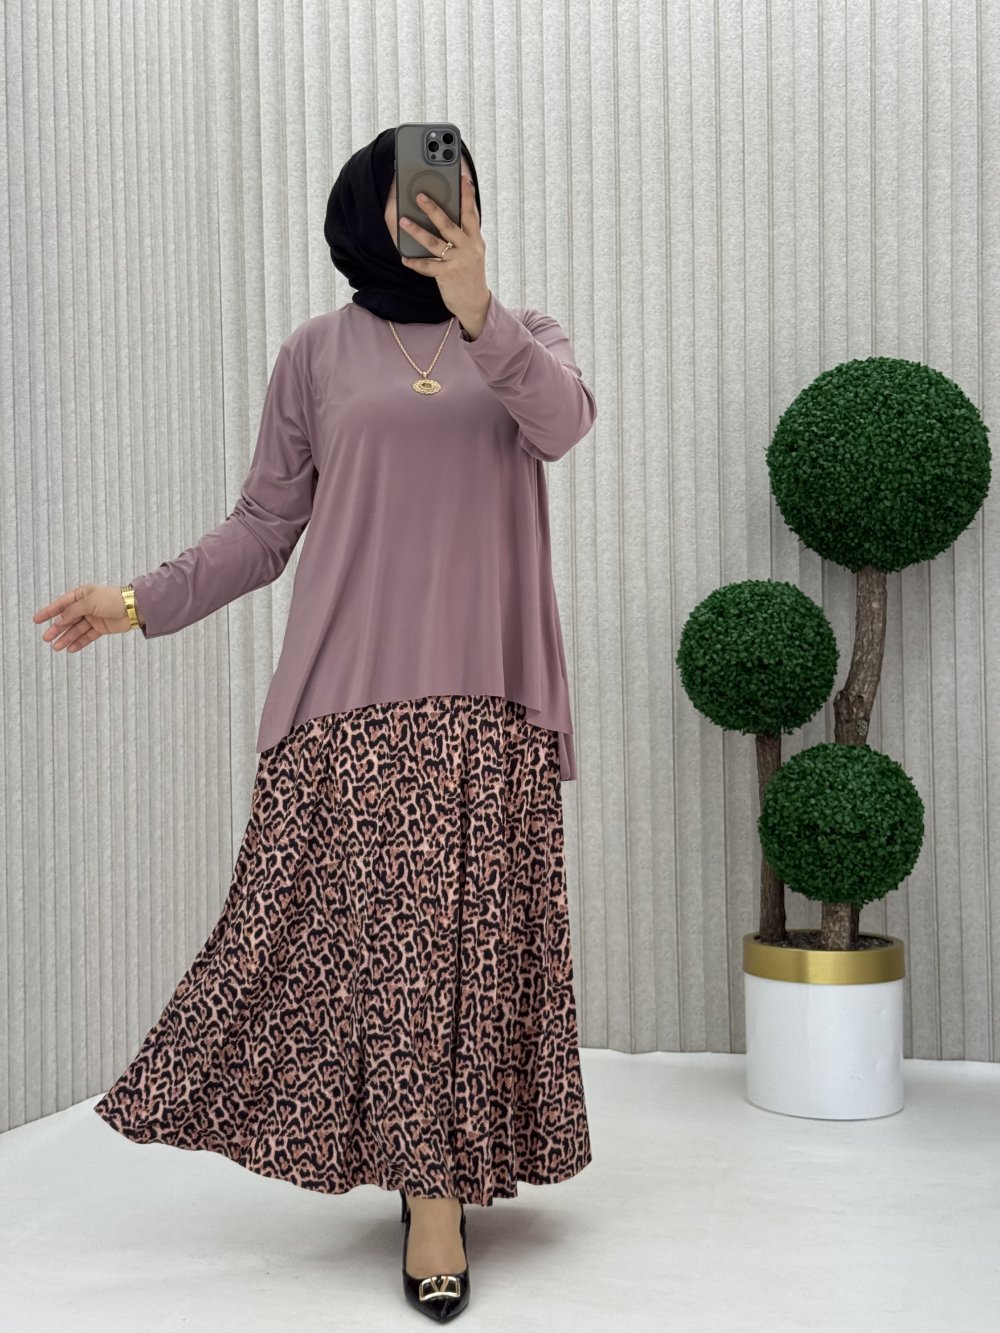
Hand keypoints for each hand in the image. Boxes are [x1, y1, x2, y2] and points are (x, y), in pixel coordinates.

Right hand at [32, 583, 136, 651]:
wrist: (135, 607)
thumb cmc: (112, 599)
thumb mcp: (89, 602)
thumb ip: (73, 611)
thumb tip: (60, 620)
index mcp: (81, 595)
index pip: (61, 604)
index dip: (48, 612)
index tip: (36, 620)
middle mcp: (85, 606)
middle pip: (67, 619)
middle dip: (56, 629)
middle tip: (46, 638)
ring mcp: (93, 618)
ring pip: (76, 630)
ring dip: (66, 638)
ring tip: (56, 648)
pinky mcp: (101, 628)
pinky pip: (87, 636)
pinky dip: (79, 642)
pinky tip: (70, 649)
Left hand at [399, 173, 490, 326]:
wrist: (475, 304)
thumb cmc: (470, 274)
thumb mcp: (473, 252)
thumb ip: (464, 236)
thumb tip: (445, 217)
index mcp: (475, 240)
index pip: (471, 213)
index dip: (467, 195)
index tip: (463, 177)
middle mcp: (468, 248)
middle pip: (449, 224)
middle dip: (433, 209)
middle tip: (420, 196)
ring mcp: (458, 262)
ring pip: (434, 242)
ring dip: (417, 231)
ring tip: (403, 221)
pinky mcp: (447, 275)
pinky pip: (427, 266)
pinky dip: (415, 262)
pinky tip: (405, 257)